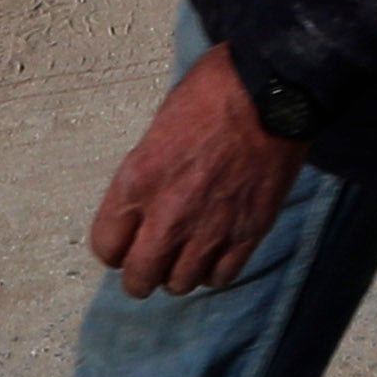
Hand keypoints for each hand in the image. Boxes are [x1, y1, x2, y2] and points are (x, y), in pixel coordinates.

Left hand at [89, 42, 309, 296]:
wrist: (271, 93)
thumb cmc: (212, 93)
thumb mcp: (159, 126)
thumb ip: (147, 171)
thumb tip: (146, 198)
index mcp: (138, 182)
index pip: (105, 247)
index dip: (114, 247)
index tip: (126, 241)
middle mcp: (168, 216)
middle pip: (139, 278)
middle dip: (141, 275)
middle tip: (151, 261)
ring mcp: (209, 229)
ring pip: (180, 284)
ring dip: (179, 272)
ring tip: (186, 255)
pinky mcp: (246, 234)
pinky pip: (220, 277)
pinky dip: (214, 270)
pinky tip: (215, 252)